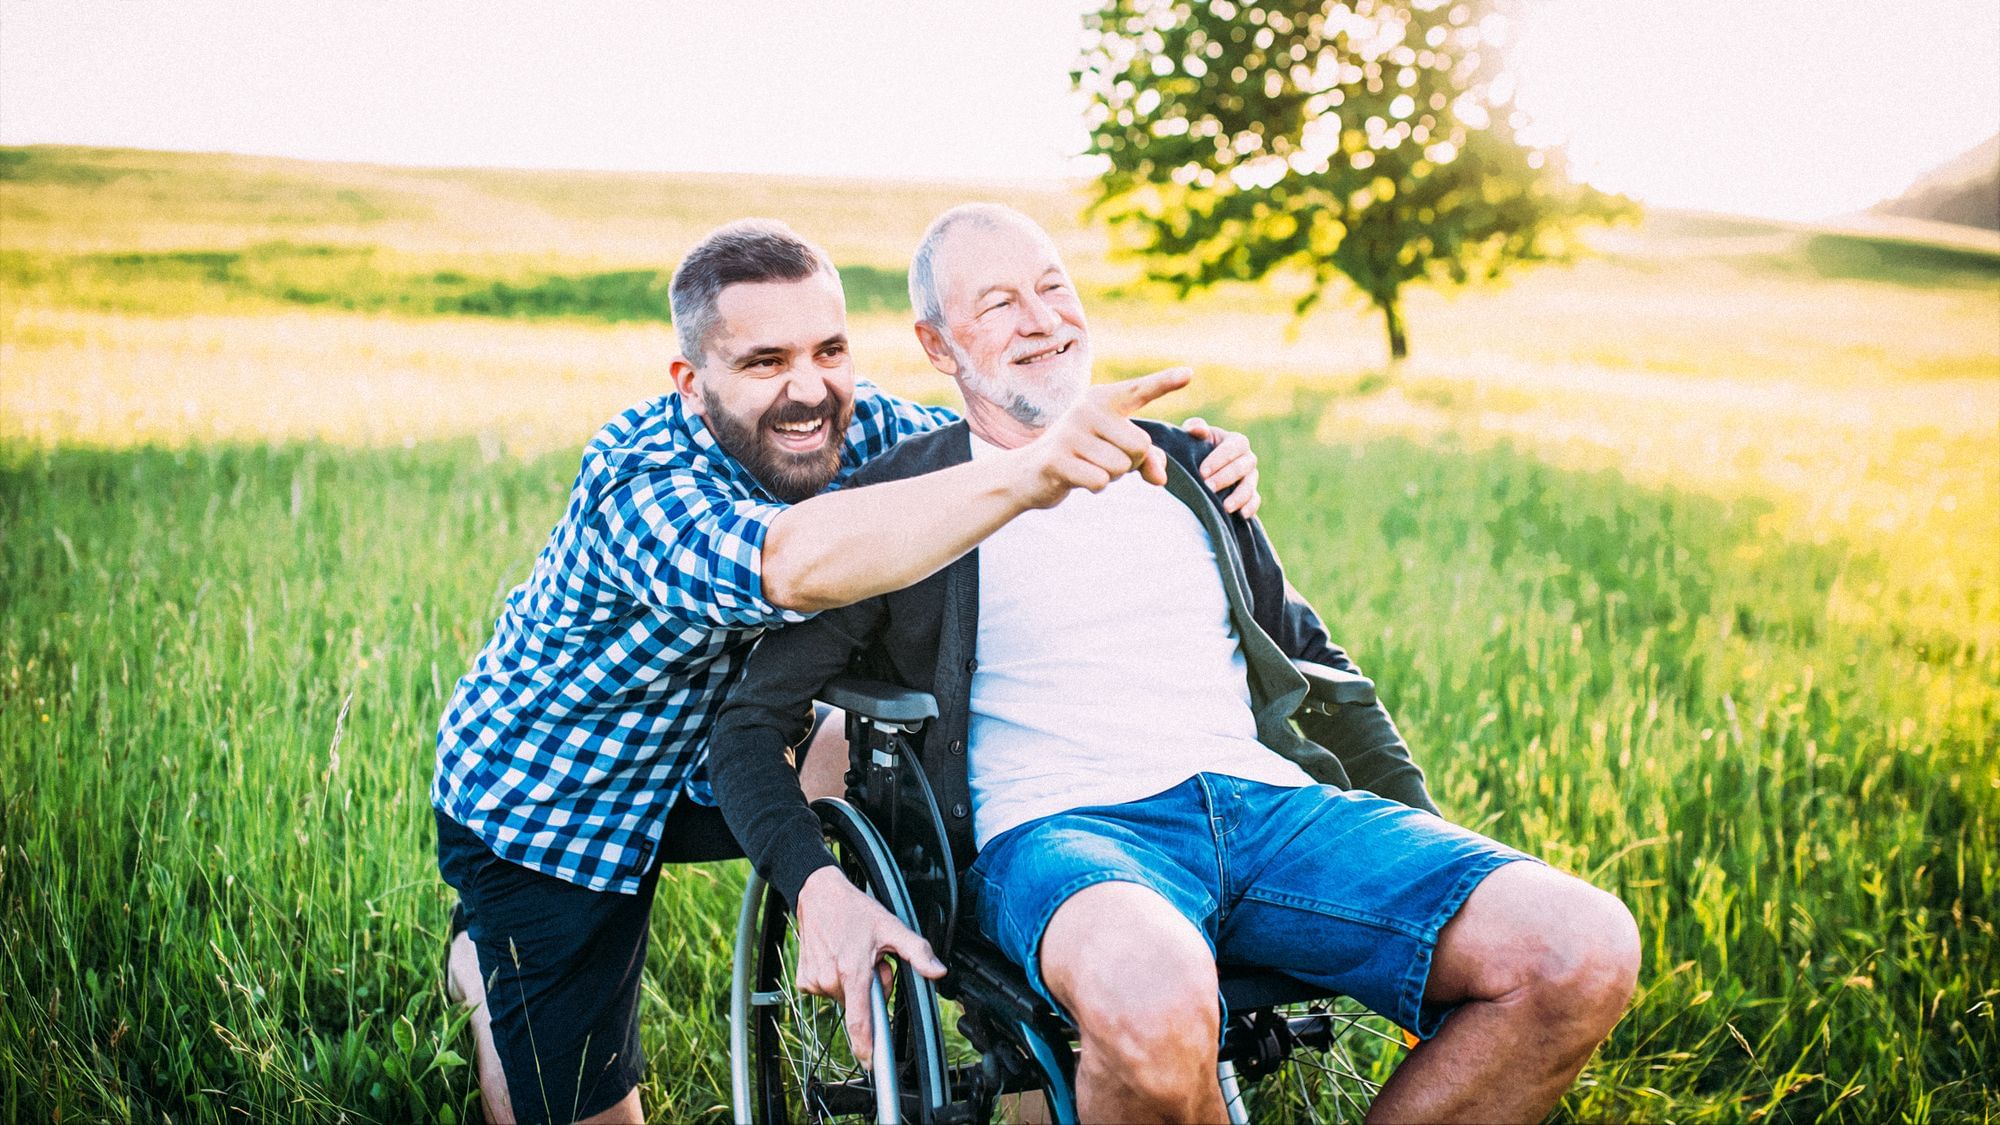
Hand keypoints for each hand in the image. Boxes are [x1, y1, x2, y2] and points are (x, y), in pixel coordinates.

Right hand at [793, 866, 946, 1064]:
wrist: (818, 895)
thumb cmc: (855, 910)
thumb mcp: (892, 927)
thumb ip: (917, 951)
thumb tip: (938, 971)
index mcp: (853, 971)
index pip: (860, 1020)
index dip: (866, 1046)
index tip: (871, 1064)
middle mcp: (830, 979)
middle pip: (859, 1005)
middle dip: (870, 989)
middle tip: (870, 960)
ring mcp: (814, 981)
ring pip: (843, 998)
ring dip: (852, 984)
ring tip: (851, 954)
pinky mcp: (803, 980)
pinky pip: (826, 992)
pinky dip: (834, 981)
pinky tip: (835, 957)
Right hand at [1010, 367, 1191, 508]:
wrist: (1029, 473)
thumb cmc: (1082, 456)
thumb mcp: (1115, 450)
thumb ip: (1146, 458)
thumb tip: (1161, 478)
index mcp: (1102, 399)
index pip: (1139, 390)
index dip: (1164, 382)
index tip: (1189, 374)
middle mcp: (1086, 409)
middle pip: (1141, 445)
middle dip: (1131, 462)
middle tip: (1104, 458)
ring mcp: (1070, 432)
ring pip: (1121, 466)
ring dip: (1111, 476)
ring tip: (1088, 466)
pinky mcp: (1058, 458)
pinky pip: (1101, 480)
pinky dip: (1095, 486)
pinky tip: (1077, 477)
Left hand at [1181, 417, 1262, 518]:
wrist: (1199, 470)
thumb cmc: (1197, 448)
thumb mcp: (1194, 436)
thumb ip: (1195, 427)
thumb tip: (1198, 429)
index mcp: (1236, 441)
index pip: (1233, 447)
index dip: (1219, 459)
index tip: (1202, 472)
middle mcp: (1247, 458)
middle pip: (1243, 467)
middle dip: (1225, 478)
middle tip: (1207, 487)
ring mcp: (1251, 477)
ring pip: (1250, 485)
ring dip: (1239, 496)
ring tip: (1225, 507)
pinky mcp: (1251, 494)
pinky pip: (1255, 500)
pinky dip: (1250, 507)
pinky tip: (1241, 515)